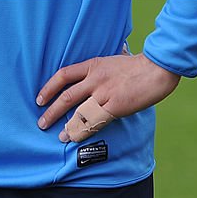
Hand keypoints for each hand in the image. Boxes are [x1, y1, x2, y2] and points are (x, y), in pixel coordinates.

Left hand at [35, 53, 179, 141]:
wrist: (157, 68)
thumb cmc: (138, 65)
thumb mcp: (113, 60)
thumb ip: (102, 67)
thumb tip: (97, 71)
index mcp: (93, 65)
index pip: (63, 75)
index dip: (49, 87)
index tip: (40, 98)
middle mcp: (95, 79)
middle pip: (66, 95)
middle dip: (51, 110)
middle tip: (41, 122)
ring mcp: (104, 92)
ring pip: (78, 110)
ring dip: (67, 125)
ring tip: (59, 136)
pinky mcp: (115, 105)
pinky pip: (96, 120)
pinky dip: (84, 130)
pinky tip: (77, 137)